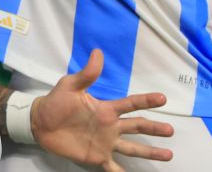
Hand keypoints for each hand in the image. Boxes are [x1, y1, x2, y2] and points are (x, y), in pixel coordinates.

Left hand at [30, 50, 173, 170]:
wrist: (41, 123)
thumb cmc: (56, 102)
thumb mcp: (70, 85)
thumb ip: (86, 73)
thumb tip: (98, 52)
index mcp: (106, 110)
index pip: (130, 104)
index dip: (145, 101)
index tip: (162, 98)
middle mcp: (110, 127)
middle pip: (137, 127)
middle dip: (154, 128)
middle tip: (170, 130)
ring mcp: (106, 143)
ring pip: (133, 149)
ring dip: (150, 152)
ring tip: (169, 155)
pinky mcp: (97, 157)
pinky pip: (113, 168)